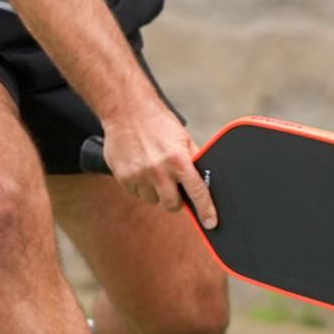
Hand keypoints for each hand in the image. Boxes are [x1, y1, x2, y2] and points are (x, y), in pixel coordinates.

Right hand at [102, 109, 217, 228]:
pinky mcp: (123, 177)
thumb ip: (194, 159)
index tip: (210, 223)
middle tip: (173, 186)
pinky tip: (140, 167)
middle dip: (175, 200)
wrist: (127, 110)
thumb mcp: (183, 137)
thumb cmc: (157, 121)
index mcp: (178, 160)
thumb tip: (206, 179)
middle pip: (172, 205)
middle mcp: (159, 170)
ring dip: (155, 191)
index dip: (206, 210)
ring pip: (152, 200)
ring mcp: (139, 175)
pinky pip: (136, 194)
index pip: (197, 192)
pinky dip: (140, 186)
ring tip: (153, 169)